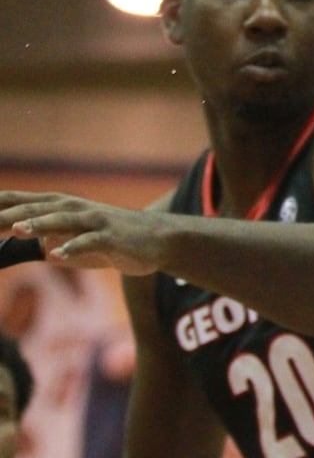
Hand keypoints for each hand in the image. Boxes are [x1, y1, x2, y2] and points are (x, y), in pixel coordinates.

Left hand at [0, 191, 165, 273]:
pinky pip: (91, 242)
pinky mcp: (112, 237)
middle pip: (36, 209)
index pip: (19, 201)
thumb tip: (13, 251)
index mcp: (59, 206)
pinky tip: (58, 256)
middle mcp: (74, 208)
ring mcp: (94, 221)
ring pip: (63, 220)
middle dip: (8, 216)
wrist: (155, 238)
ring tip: (18, 230)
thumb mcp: (71, 239)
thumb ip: (42, 241)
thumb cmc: (106, 239)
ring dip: (40, 224)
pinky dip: (74, 247)